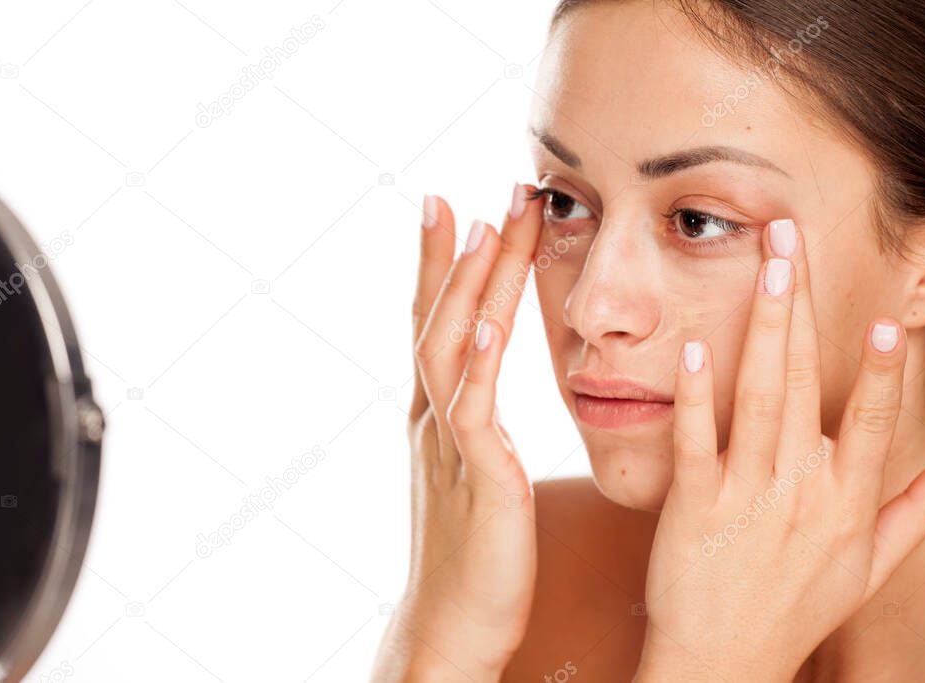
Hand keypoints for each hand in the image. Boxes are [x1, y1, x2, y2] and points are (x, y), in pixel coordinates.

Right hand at [371, 186, 543, 681]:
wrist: (452, 627)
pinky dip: (478, 359)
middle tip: (474, 192)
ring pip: (452, 347)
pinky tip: (489, 316)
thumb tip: (481, 392)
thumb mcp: (474, 476)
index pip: (437, 324)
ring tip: (487, 224)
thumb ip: (477, 428)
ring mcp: (450, 445)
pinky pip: (474, 408)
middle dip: (458, 254)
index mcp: (441, 417)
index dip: (441, 266)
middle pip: (439, 319)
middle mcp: (435, 419)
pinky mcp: (477, 478)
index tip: (453, 208)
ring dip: (470, 284)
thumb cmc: (474, 557)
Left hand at [635, 218, 924, 680]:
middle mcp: (803, 491)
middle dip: (803, 306)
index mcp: (848, 502)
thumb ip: (916, 512)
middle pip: (809, 384)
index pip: (876, 422)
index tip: (889, 315)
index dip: (885, 368)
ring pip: (760, 397)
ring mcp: (747, 495)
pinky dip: (697, 394)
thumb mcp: (868, 567)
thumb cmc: (794, 608)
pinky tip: (695, 346)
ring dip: (763, 327)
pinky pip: (696, 440)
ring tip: (766, 265)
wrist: (722, 661)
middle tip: (794, 238)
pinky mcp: (693, 504)